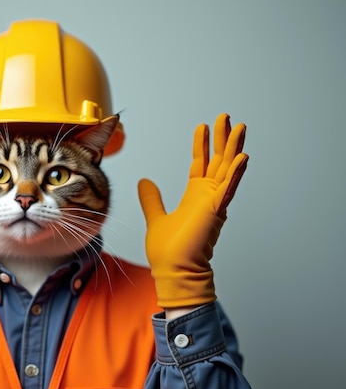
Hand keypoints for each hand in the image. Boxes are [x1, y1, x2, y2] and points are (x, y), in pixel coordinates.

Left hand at [137, 114, 247, 308]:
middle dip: (223, 139)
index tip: (203, 127)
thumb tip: (144, 181)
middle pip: (219, 161)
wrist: (173, 271)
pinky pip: (228, 189)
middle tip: (226, 117)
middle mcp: (208, 197)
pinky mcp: (215, 212)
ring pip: (227, 170)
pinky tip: (243, 158)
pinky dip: (235, 174)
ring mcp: (214, 203)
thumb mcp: (156, 217)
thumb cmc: (168, 251)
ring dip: (234, 148)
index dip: (202, 145)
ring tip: (240, 127)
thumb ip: (151, 199)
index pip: (201, 164)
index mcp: (195, 197)